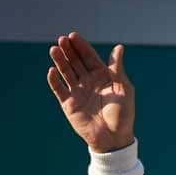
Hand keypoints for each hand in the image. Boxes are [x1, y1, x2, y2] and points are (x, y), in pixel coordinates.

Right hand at [47, 32, 134, 152]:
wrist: (114, 139)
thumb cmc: (123, 114)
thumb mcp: (123, 89)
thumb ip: (117, 69)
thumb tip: (119, 47)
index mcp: (102, 77)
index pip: (89, 58)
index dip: (81, 47)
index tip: (73, 36)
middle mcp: (88, 82)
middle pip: (75, 62)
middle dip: (68, 50)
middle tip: (62, 40)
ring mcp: (77, 92)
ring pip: (66, 72)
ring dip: (59, 61)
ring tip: (54, 50)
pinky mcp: (68, 104)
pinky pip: (59, 89)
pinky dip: (54, 80)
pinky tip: (52, 71)